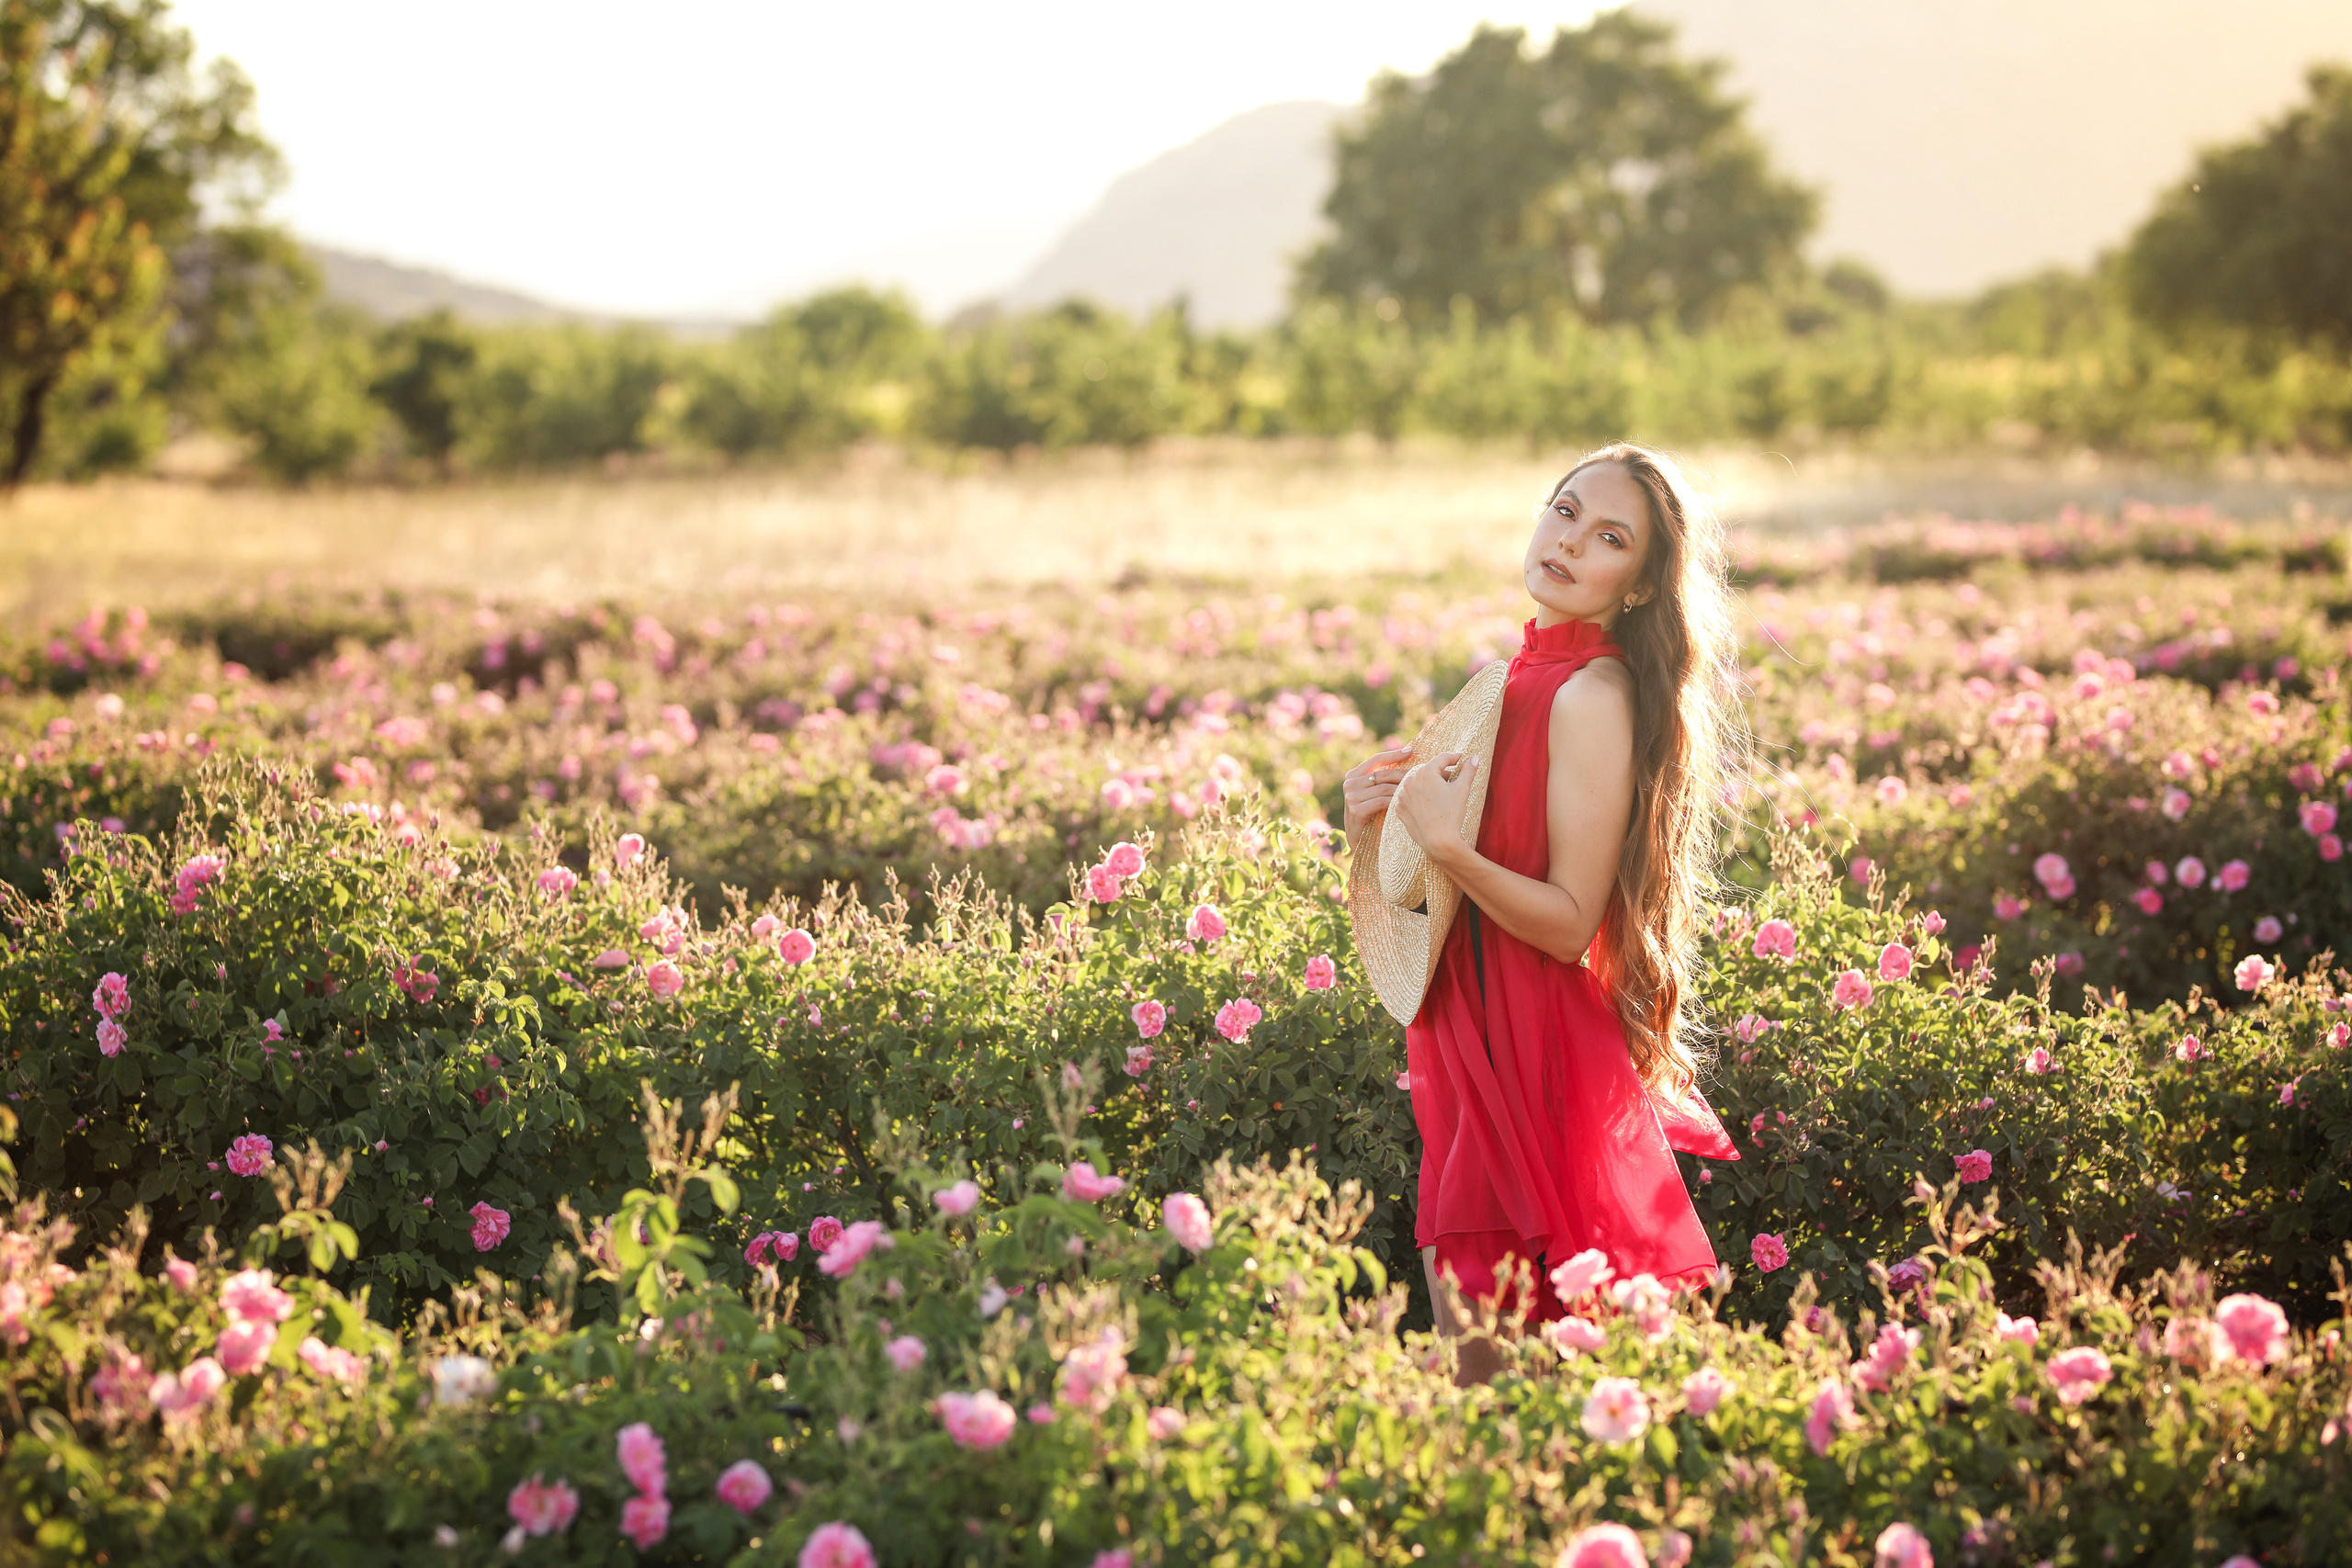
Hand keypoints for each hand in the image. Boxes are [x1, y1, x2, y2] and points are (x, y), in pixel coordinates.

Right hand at [1341, 747, 1411, 834]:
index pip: (1376, 759)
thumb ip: (1382, 779)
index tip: (1411, 751)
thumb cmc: (1373, 815)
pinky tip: (1406, 805)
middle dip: (1404, 775)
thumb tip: (1407, 757)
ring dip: (1402, 790)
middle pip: (1383, 774)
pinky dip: (1395, 802)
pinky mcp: (1356, 810)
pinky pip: (1382, 801)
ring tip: (1417, 792)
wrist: (1361, 842)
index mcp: (1353, 775)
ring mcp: (1351, 797)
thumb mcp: (1374, 793)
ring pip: (1384, 787)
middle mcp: (1349, 783)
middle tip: (1422, 777)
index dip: (1394, 754)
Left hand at [1391, 751, 1478, 868]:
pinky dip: (1419, 797)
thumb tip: (1474, 757)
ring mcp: (1402, 795)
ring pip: (1418, 783)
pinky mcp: (1399, 808)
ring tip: (1442, 793)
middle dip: (1441, 772)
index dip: (1454, 757)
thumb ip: (1468, 770)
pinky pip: (1410, 797)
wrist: (1438, 841)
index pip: (1442, 758)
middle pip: (1428, 770)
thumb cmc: (1451, 814)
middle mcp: (1409, 780)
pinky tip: (1430, 805)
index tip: (1462, 759)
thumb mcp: (1462, 789)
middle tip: (1454, 778)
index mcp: (1425, 772)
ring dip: (1429, 785)